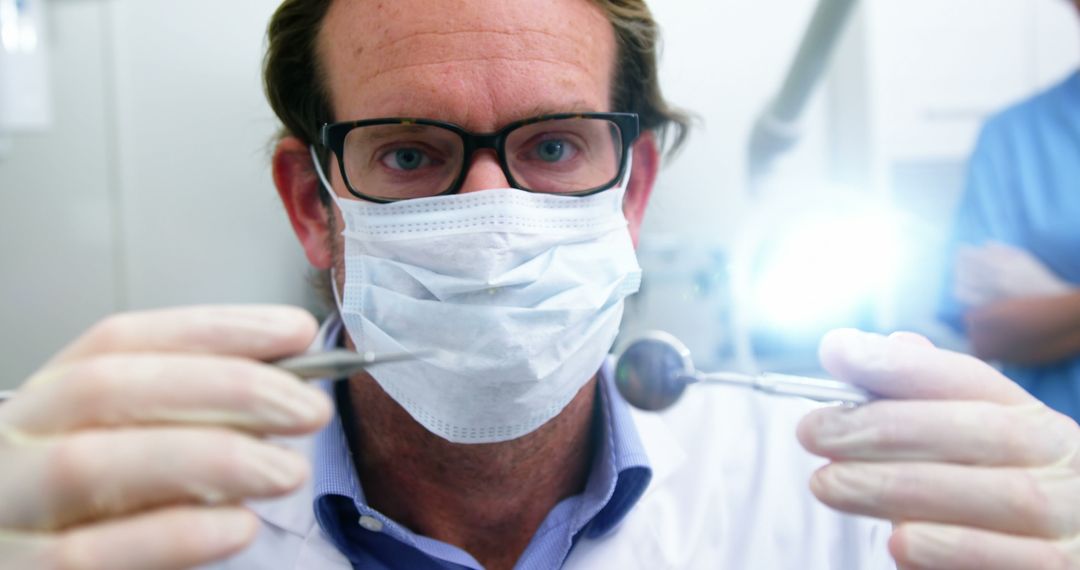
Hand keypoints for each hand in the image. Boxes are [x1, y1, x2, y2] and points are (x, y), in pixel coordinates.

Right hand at [0, 306, 331, 569]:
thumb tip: (285, 385)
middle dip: (224, 388)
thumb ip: (185, 419)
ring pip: (92, 466)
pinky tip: (239, 526)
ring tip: (289, 471)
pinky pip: (88, 554)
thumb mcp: (125, 455)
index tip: (296, 331)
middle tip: (309, 408)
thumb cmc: (84, 521)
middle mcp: (11, 446)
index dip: (213, 329)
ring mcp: (6, 511)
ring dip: (208, 459)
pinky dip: (173, 534)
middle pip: (107, 389)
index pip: (120, 341)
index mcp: (42, 405)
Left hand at [798, 329, 1079, 569]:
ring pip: (999, 496)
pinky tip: (898, 541)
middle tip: (814, 432)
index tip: (837, 353)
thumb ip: (920, 403)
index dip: (902, 365)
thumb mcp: (969, 450)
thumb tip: (863, 349)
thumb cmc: (994, 503)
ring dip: (903, 487)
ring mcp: (1072, 522)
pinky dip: (954, 550)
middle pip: (985, 434)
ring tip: (829, 483)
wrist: (1056, 559)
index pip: (972, 380)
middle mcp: (1063, 466)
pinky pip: (1014, 561)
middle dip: (888, 428)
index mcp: (1037, 424)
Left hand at [955, 241, 1070, 307]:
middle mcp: (994, 279)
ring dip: (958, 275)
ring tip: (959, 272)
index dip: (963, 251)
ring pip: (962, 282)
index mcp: (1002, 265)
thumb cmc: (1034, 275)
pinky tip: (961, 287)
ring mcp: (990, 294)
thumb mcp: (1022, 256)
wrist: (1046, 299)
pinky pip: (966, 299)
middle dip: (958, 262)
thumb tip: (983, 244)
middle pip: (964, 268)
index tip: (961, 249)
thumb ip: (1001, 249)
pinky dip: (960, 290)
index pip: (972, 255)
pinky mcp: (989, 306)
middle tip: (958, 260)